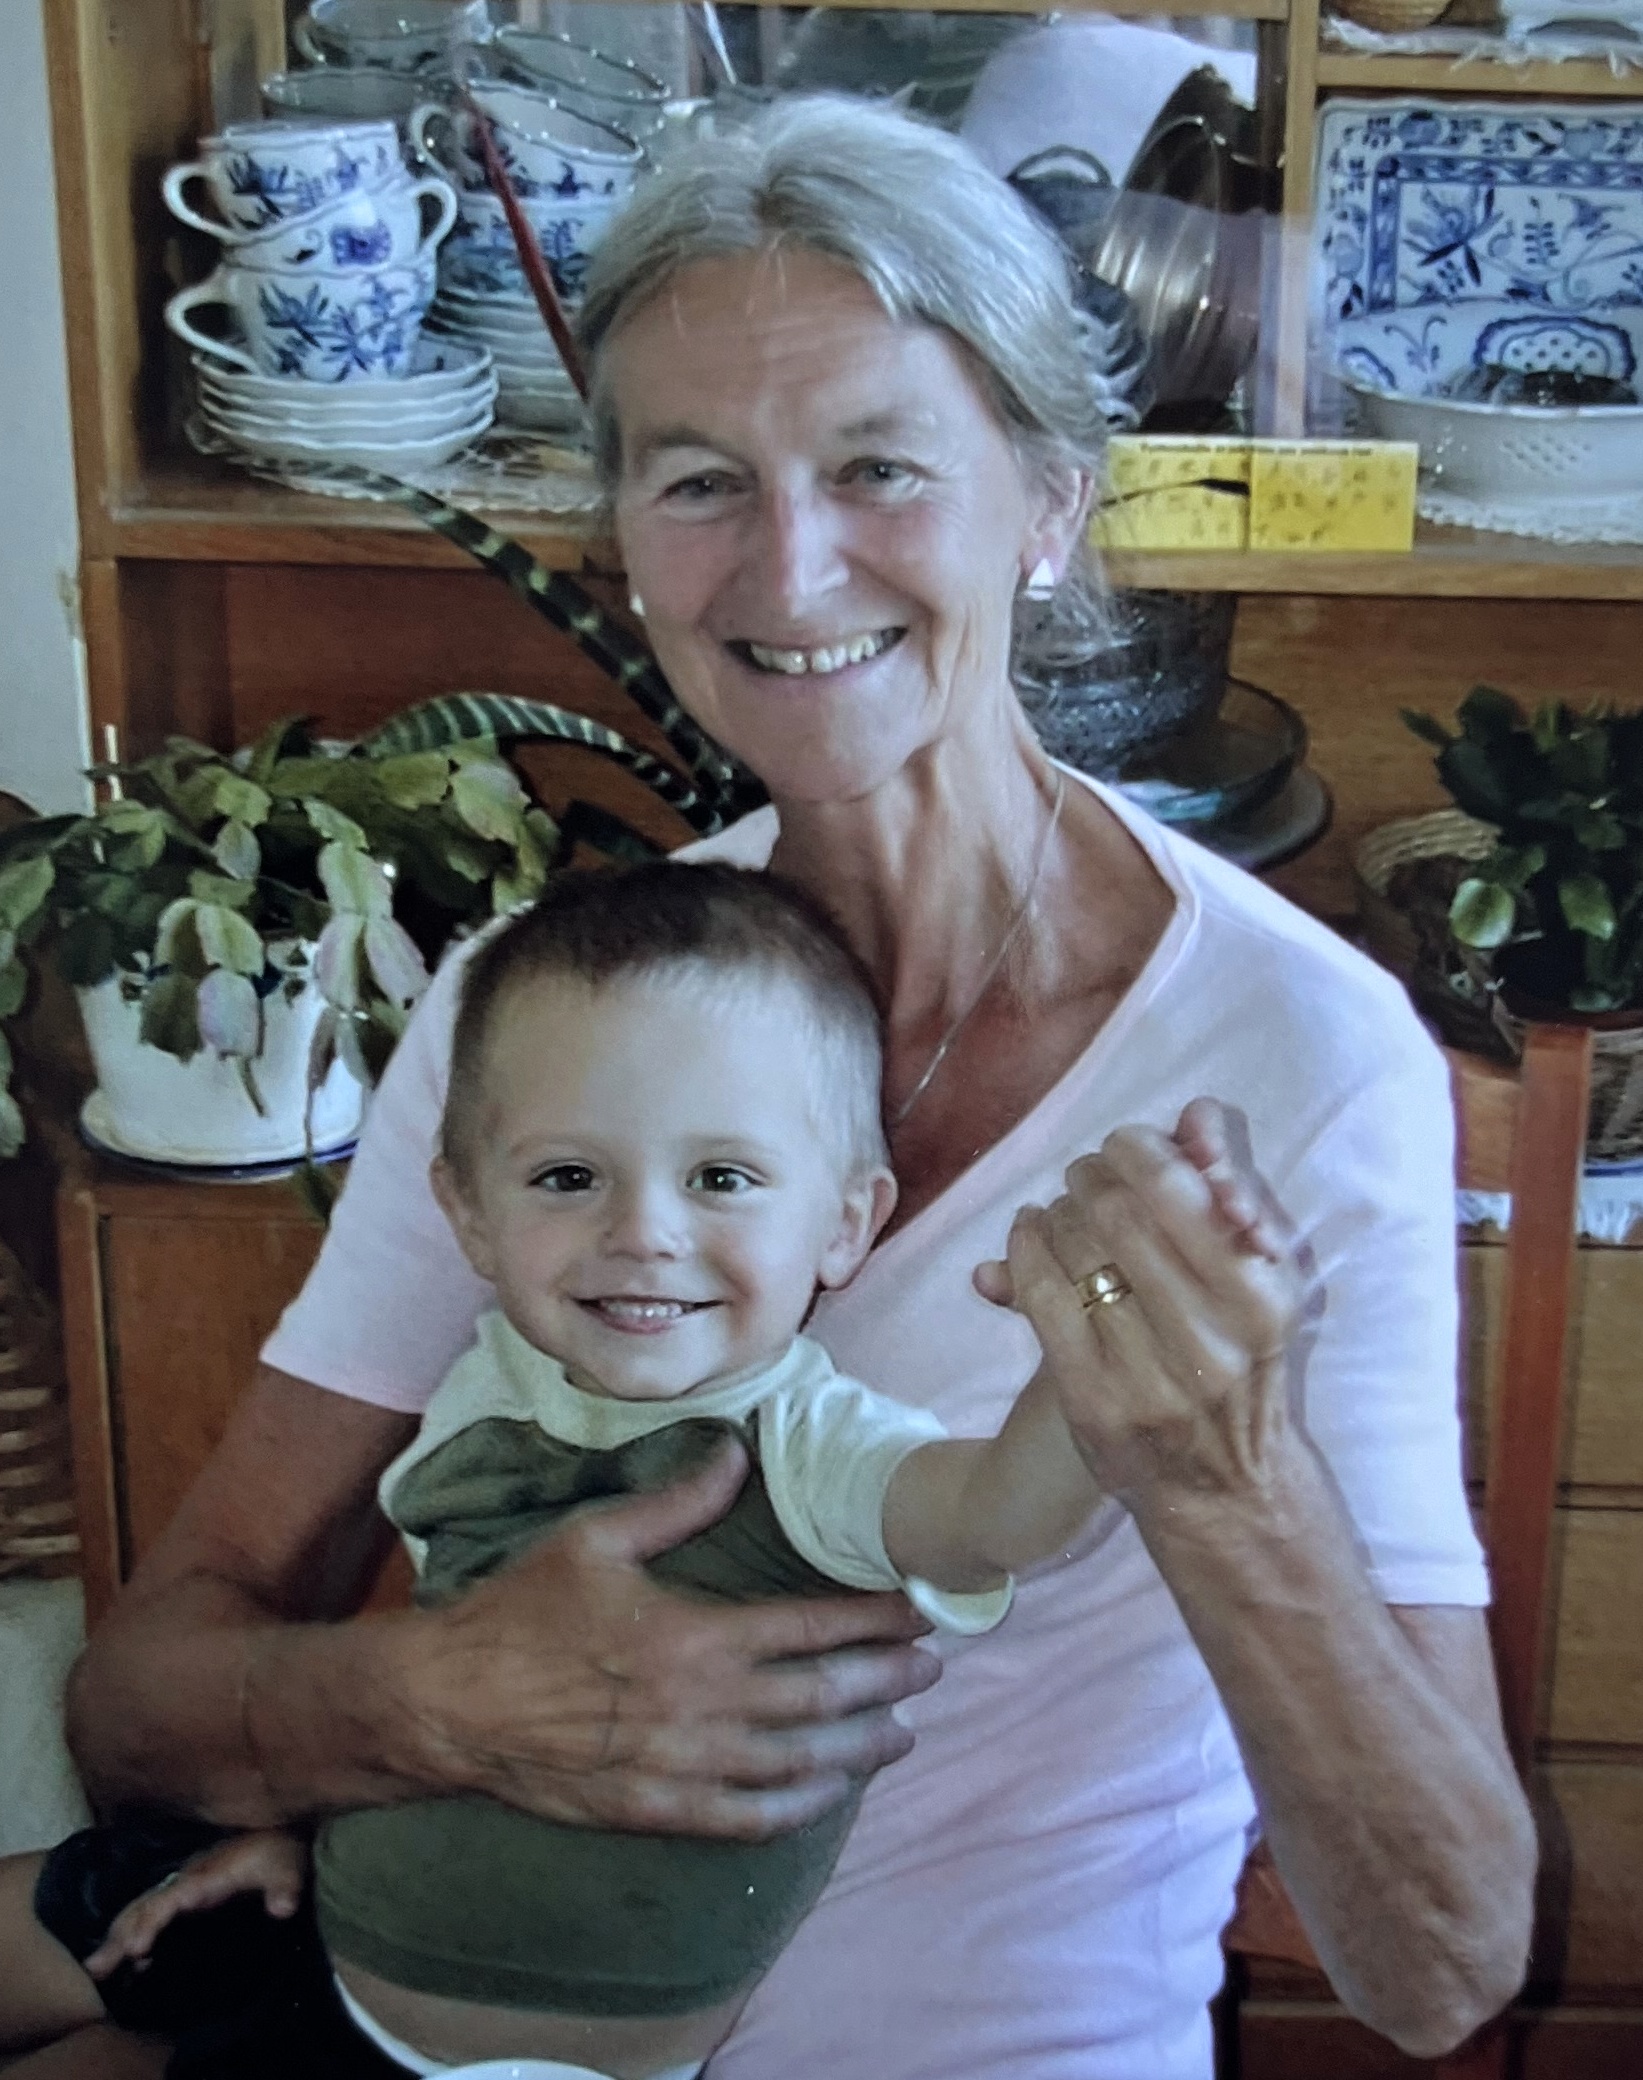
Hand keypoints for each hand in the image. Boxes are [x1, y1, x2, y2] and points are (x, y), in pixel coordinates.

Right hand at [81, 1831, 306, 1979]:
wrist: (281, 1835)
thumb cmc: (282, 1851)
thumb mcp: (289, 1868)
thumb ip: (285, 1887)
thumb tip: (283, 1908)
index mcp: (206, 1875)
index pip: (170, 1900)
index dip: (152, 1922)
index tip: (136, 1948)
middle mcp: (189, 1880)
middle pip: (145, 1906)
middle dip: (120, 1935)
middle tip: (95, 1968)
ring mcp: (187, 1886)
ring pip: (144, 1909)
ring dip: (120, 1934)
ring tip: (96, 1967)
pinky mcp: (191, 1893)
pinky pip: (155, 1912)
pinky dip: (137, 1931)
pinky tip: (134, 1957)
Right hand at [384, 1431, 940, 1840]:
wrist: (451, 1704)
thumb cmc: (521, 1612)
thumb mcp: (595, 1538)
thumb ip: (677, 1501)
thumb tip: (737, 1455)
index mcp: (695, 1634)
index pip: (811, 1626)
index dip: (875, 1620)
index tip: (920, 1609)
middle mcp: (703, 1706)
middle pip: (822, 1697)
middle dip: (886, 1679)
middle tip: (932, 1667)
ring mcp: (683, 1767)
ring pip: (797, 1762)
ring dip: (859, 1746)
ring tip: (902, 1732)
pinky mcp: (656, 1812)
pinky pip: (747, 1819)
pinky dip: (798, 1806)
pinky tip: (829, 1792)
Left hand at [973, 1100, 1308, 1519]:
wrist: (1226, 1489)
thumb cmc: (1245, 1360)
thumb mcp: (1270, 1277)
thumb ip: (1237, 1190)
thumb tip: (1192, 1115)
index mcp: (1261, 1295)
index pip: (1176, 1183)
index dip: (1137, 1150)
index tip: (1126, 1151)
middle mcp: (1211, 1337)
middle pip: (1117, 1208)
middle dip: (1090, 1176)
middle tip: (1085, 1177)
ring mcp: (1149, 1375)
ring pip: (1075, 1247)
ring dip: (1056, 1212)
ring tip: (1061, 1213)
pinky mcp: (1094, 1401)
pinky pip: (1041, 1297)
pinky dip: (1023, 1251)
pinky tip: (1026, 1241)